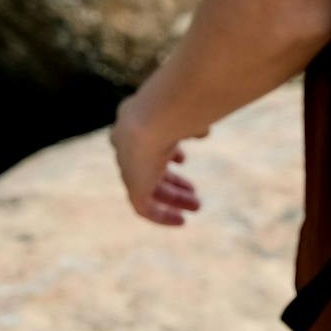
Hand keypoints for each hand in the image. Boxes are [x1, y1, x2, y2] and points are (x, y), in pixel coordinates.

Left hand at [114, 96, 199, 227]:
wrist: (150, 119)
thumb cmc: (173, 108)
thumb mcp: (186, 113)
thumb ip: (192, 124)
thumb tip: (202, 131)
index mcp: (137, 126)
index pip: (148, 143)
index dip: (167, 152)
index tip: (183, 159)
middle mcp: (128, 148)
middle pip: (150, 169)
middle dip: (173, 181)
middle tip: (194, 191)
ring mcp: (129, 168)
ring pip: (149, 188)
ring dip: (173, 197)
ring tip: (196, 205)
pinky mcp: (132, 187)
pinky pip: (144, 208)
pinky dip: (161, 216)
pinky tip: (180, 221)